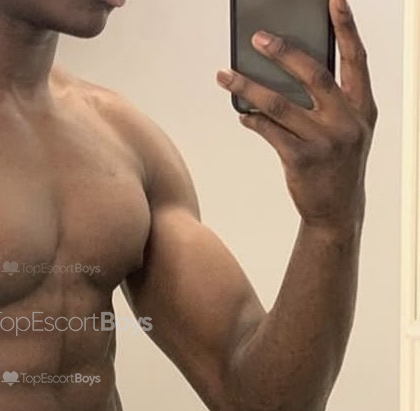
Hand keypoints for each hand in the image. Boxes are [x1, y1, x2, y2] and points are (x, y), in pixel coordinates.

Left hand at [216, 0, 377, 236]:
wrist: (336, 210)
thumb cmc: (338, 165)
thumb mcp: (348, 130)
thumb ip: (330, 102)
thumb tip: (288, 72)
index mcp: (363, 108)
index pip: (356, 59)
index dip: (346, 28)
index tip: (333, 0)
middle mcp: (348, 121)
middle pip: (313, 75)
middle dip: (284, 52)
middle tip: (258, 38)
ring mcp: (325, 141)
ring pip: (280, 103)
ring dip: (249, 86)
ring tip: (225, 76)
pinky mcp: (301, 159)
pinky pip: (269, 131)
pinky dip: (252, 119)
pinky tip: (242, 113)